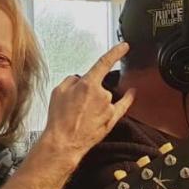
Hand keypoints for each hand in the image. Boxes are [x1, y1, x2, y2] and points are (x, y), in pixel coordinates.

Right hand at [42, 42, 135, 160]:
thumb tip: (78, 80)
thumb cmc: (59, 120)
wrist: (64, 142)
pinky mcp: (111, 120)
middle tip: (76, 104)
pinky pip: (123, 106)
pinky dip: (127, 99)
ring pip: (105, 97)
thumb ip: (71, 80)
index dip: (116, 52)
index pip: (105, 62)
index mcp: (88, 84)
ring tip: (81, 114)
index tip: (124, 46)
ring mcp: (109, 108)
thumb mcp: (58, 91)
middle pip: (99, 84)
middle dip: (89, 90)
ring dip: (95, 101)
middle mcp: (102, 95)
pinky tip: (131, 94)